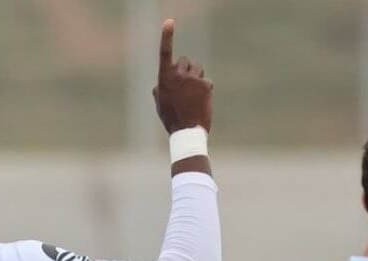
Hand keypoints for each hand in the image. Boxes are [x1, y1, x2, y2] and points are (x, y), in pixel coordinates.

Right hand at [153, 19, 212, 133]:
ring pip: (197, 69)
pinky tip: (201, 103)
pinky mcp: (205, 84)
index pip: (165, 54)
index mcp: (164, 79)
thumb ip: (162, 88)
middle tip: (185, 87)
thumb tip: (162, 83)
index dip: (167, 37)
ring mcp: (193, 79)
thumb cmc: (171, 118)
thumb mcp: (160, 103)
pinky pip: (206, 81)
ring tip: (193, 97)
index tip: (169, 22)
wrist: (187, 131)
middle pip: (185, 61)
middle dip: (186, 70)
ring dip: (196, 78)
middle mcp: (178, 75)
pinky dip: (204, 90)